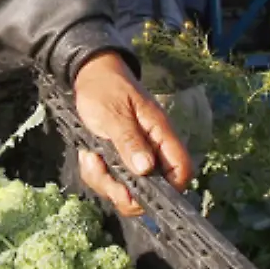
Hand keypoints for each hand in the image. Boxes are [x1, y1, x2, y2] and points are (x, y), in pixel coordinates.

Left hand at [70, 52, 192, 216]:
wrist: (89, 75)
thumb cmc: (106, 88)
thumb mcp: (114, 112)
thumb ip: (129, 140)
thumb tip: (146, 169)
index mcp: (161, 134)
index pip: (181, 170)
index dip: (168, 190)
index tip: (138, 193)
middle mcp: (153, 149)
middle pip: (153, 189)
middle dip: (125, 192)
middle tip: (101, 174)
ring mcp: (136, 156)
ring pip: (129, 189)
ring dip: (106, 183)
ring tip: (90, 159)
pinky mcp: (120, 159)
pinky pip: (112, 180)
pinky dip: (98, 175)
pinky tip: (88, 156)